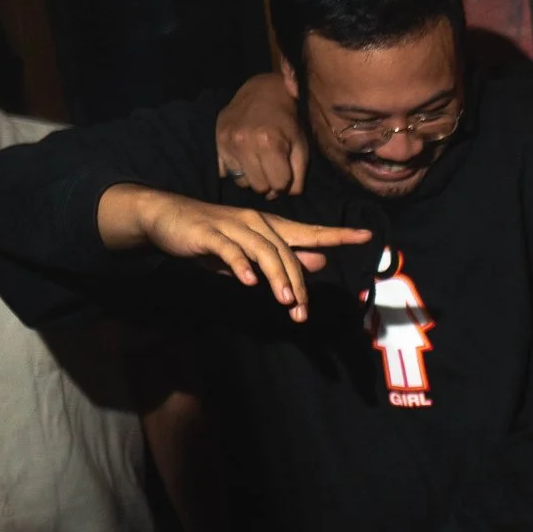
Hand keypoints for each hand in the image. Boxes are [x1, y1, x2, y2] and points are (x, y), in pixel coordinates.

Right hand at [113, 185, 370, 322]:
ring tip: (286, 301)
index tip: (366, 236)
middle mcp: (257, 223)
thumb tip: (319, 261)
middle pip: (287, 252)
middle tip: (302, 313)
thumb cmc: (213, 238)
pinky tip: (248, 282)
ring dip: (277, 277)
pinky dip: (240, 266)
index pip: (310, 231)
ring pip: (264, 252)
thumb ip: (283, 257)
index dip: (338, 234)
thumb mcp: (251, 251)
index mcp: (270, 227)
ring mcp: (233, 226)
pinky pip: (229, 251)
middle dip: (298, 283)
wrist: (166, 218)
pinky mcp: (209, 234)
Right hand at [216, 72, 309, 197]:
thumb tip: (283, 196)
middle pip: (258, 187)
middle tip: (272, 168)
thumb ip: (298, 175)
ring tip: (258, 160)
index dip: (284, 183)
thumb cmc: (287, 121)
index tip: (285, 173)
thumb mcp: (301, 145)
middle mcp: (245, 143)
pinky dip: (237, 169)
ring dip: (252, 177)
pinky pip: (226, 172)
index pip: (278, 185)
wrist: (263, 91)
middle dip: (269, 182)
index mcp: (269, 143)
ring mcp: (228, 142)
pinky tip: (244, 156)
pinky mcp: (217, 141)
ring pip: (241, 182)